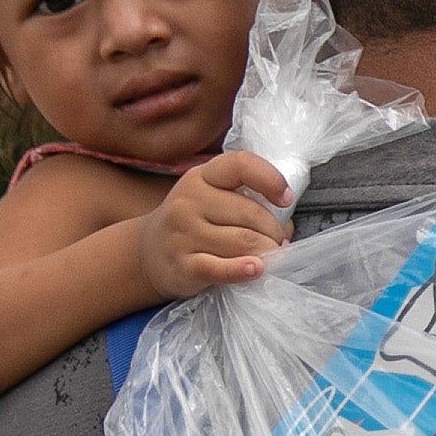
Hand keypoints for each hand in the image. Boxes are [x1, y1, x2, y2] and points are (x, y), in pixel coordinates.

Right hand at [136, 152, 294, 297]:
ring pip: (242, 242)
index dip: (270, 179)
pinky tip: (255, 270)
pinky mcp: (183, 265)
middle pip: (250, 213)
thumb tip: (286, 226)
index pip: (240, 165)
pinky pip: (219, 268)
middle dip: (274, 231)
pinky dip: (242, 270)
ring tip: (268, 257)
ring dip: (266, 252)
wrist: (148, 252)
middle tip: (277, 242)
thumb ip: (248, 202)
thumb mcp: (213, 199)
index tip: (286, 199)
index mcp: (202, 177)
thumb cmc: (193, 223)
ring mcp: (184, 233)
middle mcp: (190, 201)